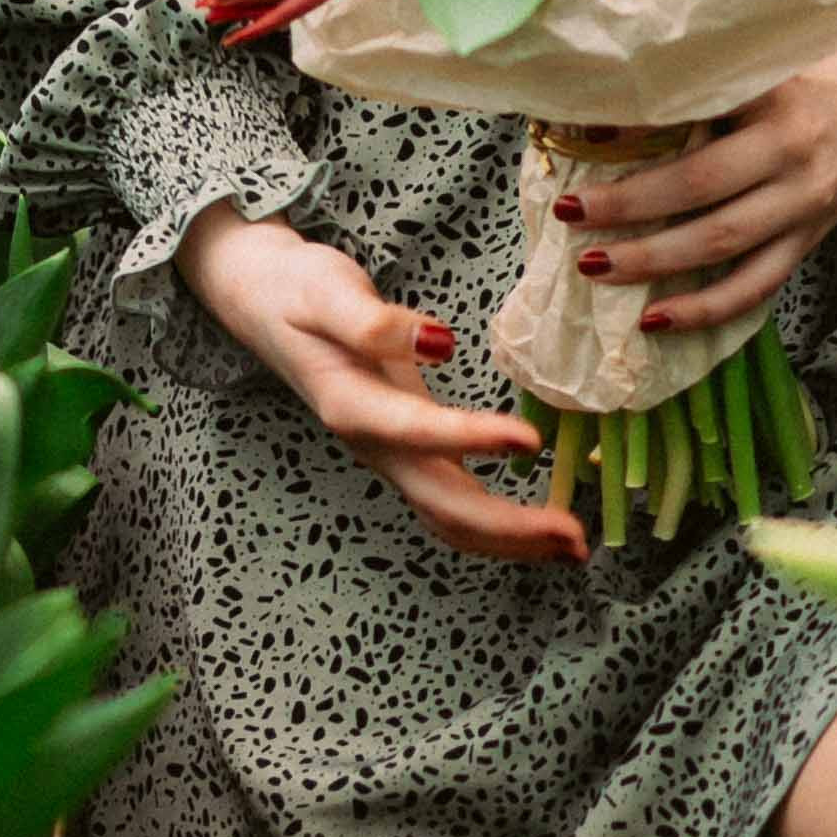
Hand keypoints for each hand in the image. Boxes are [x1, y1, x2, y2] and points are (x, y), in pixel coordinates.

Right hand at [174, 202, 588, 566]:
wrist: (262, 301)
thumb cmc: (297, 290)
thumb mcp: (327, 290)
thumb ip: (374, 323)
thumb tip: (439, 342)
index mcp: (352, 406)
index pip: (420, 432)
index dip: (474, 440)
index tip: (531, 441)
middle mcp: (374, 444)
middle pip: (443, 506)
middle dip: (510, 528)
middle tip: (574, 537)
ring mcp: (390, 454)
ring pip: (449, 517)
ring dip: (511, 539)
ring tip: (572, 547)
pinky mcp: (405, 449)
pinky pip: (451, 503)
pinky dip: (497, 523)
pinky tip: (538, 523)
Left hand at [558, 20, 836, 335]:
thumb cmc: (814, 77)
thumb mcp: (766, 61)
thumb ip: (705, 76)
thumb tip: (608, 102)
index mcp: (774, 93)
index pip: (696, 109)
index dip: (638, 126)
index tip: (581, 136)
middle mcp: (791, 150)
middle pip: (701, 184)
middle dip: (629, 205)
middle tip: (570, 212)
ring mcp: (804, 202)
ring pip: (722, 242)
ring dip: (654, 260)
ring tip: (594, 266)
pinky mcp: (809, 240)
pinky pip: (755, 285)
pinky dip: (705, 309)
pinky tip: (656, 319)